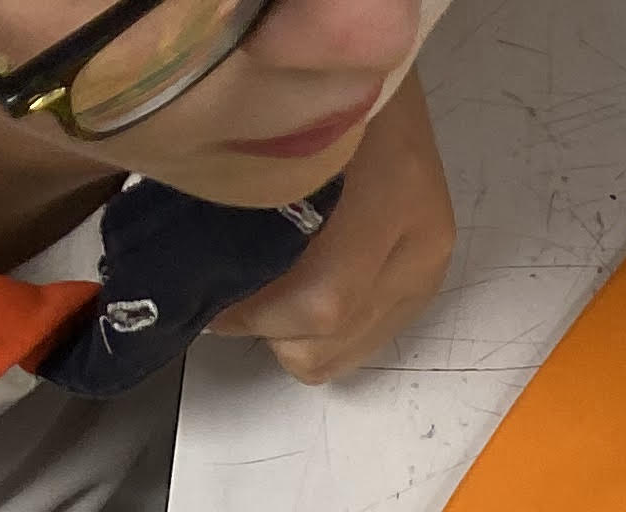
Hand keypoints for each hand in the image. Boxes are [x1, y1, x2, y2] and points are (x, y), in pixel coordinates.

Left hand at [211, 70, 454, 383]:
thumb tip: (196, 263)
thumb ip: (247, 188)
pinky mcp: (426, 275)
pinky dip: (322, 328)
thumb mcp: (278, 122)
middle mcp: (421, 242)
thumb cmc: (319, 80)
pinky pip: (366, 338)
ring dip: (294, 332)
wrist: (373, 46)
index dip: (255, 315)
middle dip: (269, 328)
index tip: (208, 299)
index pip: (322, 304)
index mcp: (390, 200)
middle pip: (333, 341)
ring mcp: (429, 263)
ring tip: (266, 282)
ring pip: (347, 352)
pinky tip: (299, 282)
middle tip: (232, 288)